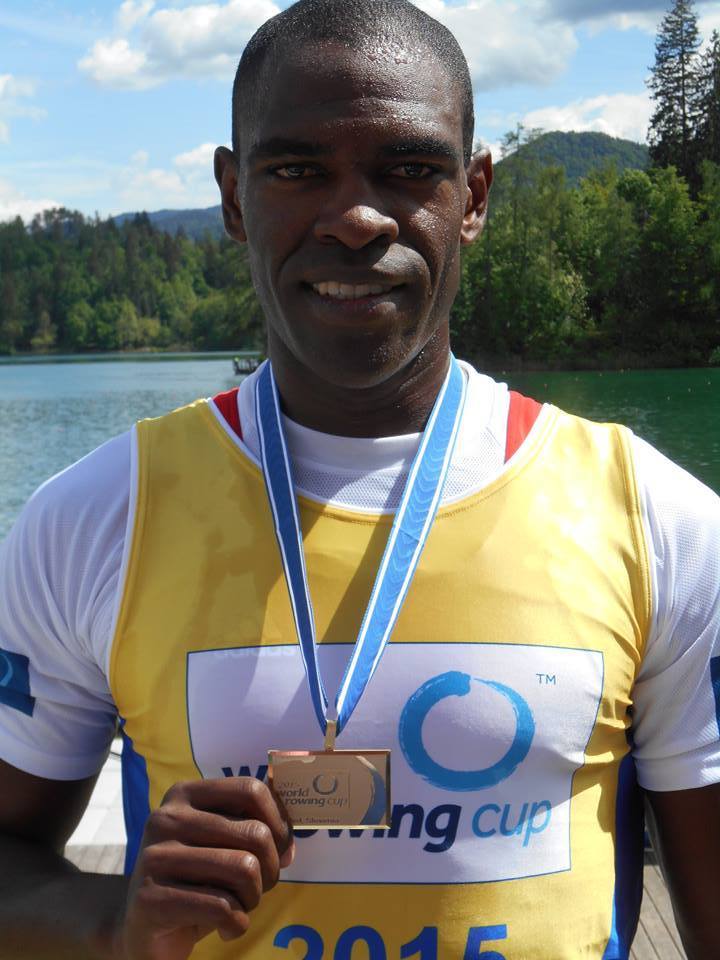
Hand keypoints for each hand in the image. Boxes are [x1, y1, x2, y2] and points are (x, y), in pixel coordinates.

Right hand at [116, 778, 293, 959]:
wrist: (141, 928)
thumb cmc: (194, 881)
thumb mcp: (222, 845)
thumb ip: (254, 828)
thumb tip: (290, 838)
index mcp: (185, 795)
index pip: (251, 789)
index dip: (279, 821)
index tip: (280, 847)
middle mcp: (166, 818)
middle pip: (255, 833)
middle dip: (270, 869)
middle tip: (257, 886)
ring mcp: (155, 857)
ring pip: (244, 870)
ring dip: (254, 898)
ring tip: (239, 906)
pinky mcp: (151, 899)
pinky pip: (224, 907)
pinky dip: (237, 924)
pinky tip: (224, 927)